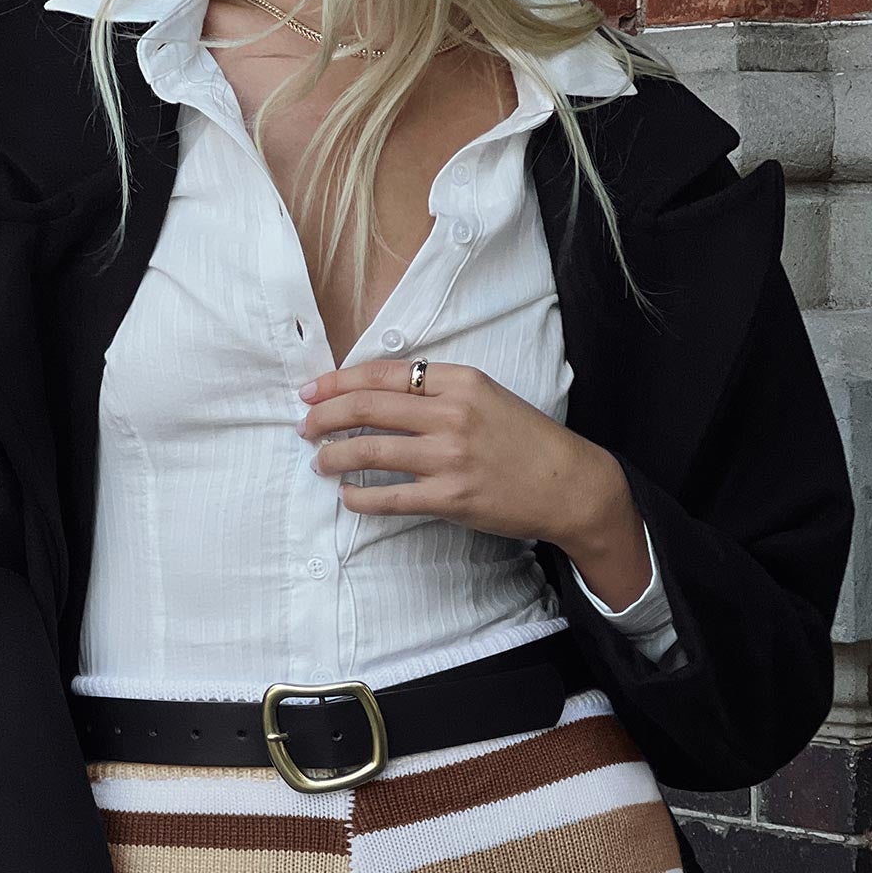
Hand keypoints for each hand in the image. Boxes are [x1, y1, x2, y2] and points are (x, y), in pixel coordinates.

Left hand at [296, 358, 626, 556]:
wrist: (568, 484)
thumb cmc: (525, 441)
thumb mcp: (486, 397)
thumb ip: (437, 391)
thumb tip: (377, 394)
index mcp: (460, 381)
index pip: (383, 374)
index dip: (338, 382)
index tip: (312, 392)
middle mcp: (452, 415)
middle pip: (368, 407)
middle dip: (324, 416)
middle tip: (304, 427)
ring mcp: (450, 458)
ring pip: (370, 450)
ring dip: (333, 456)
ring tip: (319, 462)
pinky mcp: (450, 498)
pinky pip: (388, 497)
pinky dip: (359, 497)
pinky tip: (347, 495)